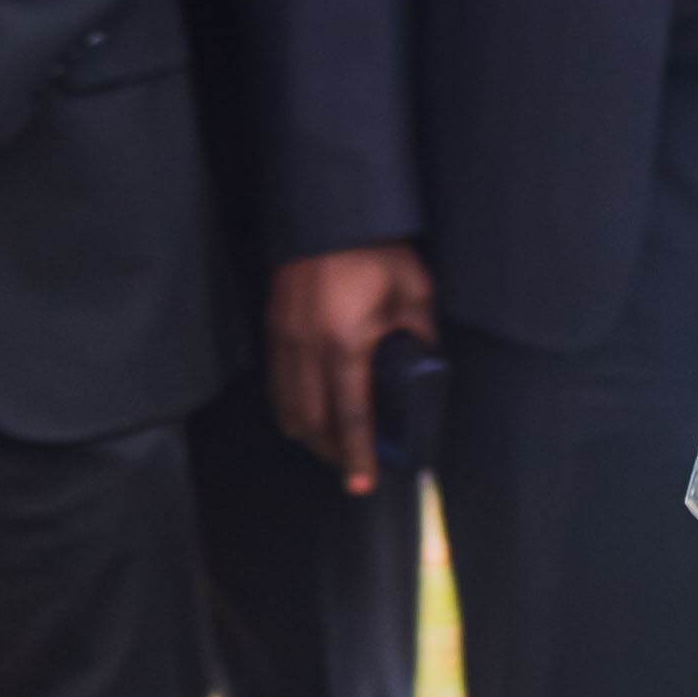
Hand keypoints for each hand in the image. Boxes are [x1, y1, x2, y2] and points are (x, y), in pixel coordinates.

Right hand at [271, 242, 437, 489]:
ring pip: (288, 407)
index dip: (358, 454)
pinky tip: (310, 414)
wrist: (330, 213)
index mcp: (347, 344)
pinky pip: (279, 384)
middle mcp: (309, 349)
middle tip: (354, 470)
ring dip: (310, 435)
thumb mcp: (415, 294)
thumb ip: (419, 339)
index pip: (350, 415)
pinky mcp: (274, 329)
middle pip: (312, 422)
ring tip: (334, 448)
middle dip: (332, 453)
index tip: (363, 484)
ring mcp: (285, 340)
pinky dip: (293, 408)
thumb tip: (423, 376)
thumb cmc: (379, 252)